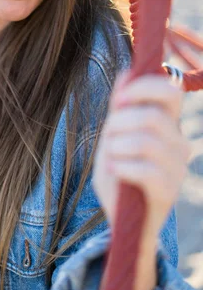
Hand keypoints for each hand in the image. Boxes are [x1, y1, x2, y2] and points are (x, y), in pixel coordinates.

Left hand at [93, 72, 191, 238]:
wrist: (122, 219)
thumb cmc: (118, 173)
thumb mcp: (114, 135)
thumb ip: (120, 106)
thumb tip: (127, 71)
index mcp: (169, 124)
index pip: (171, 91)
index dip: (143, 88)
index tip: (118, 101)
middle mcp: (180, 143)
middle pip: (153, 115)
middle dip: (120, 122)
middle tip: (109, 136)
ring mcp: (178, 168)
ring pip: (145, 141)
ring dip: (117, 147)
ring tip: (112, 158)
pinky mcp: (169, 191)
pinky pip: (143, 169)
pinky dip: (120, 166)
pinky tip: (115, 171)